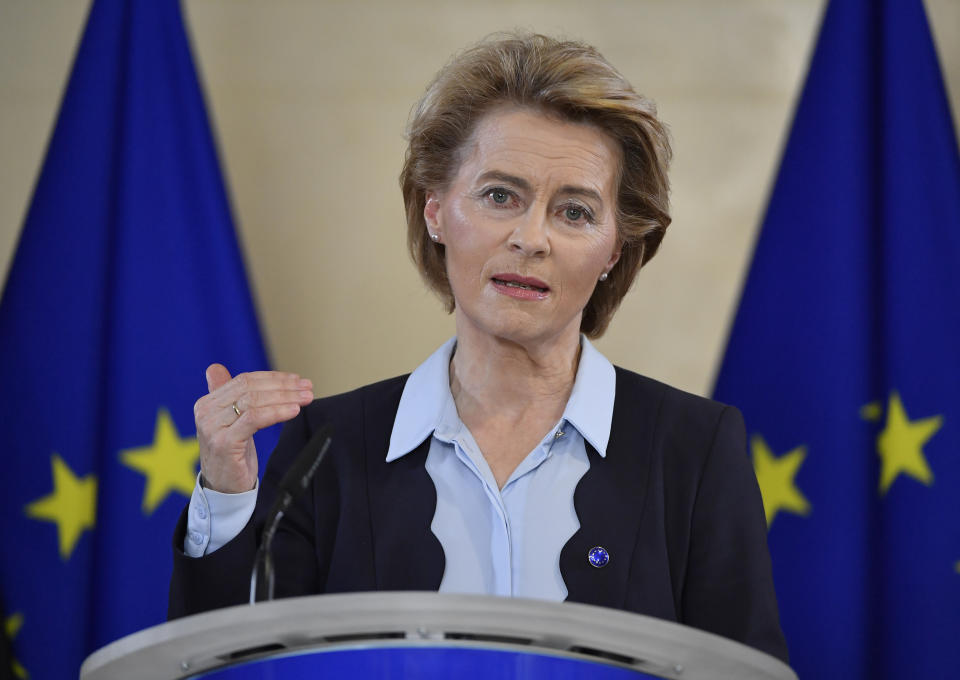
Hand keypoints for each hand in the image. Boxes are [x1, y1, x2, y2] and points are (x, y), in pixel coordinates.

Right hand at [194, 364, 313, 492]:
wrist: (224, 489)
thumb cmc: (233, 455)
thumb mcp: (232, 422)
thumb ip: (228, 397)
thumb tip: (216, 368)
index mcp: (207, 403)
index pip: (245, 380)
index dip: (274, 377)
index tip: (298, 380)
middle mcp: (206, 412)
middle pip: (250, 388)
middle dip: (283, 386)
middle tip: (308, 388)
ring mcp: (213, 427)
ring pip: (254, 401)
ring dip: (285, 397)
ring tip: (306, 398)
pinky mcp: (224, 442)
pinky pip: (255, 419)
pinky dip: (277, 412)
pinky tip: (294, 411)